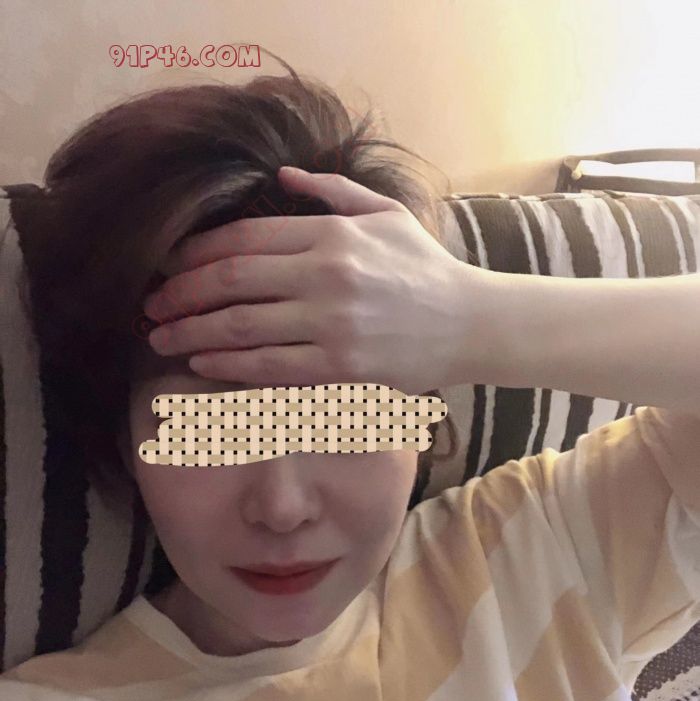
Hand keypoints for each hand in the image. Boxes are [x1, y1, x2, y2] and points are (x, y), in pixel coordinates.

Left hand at [143, 167, 477, 395]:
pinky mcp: (339, 366)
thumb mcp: (385, 214)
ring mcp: (331, 322)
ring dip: (190, 332)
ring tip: (159, 339)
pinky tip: (200, 363)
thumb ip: (332, 192)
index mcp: (332, 234)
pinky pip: (268, 366)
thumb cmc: (424, 268)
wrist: (469, 323)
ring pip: (240, 326)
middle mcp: (326, 274)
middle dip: (180, 293)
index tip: (166, 265)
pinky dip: (227, 365)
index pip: (243, 238)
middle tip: (150, 306)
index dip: (194, 253)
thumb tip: (283, 176)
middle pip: (230, 280)